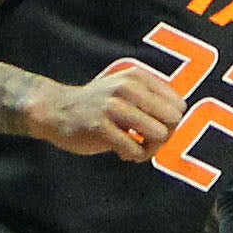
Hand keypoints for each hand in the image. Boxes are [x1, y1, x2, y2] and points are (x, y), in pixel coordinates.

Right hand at [26, 60, 184, 161]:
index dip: (171, 123)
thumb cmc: (97, 105)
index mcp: (138, 77)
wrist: (54, 110)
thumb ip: (150, 99)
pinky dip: (133, 155)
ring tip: (136, 150)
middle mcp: (128, 87)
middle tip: (146, 143)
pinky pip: (135, 148)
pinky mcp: (100, 126)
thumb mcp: (125, 90)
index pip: (178, 104)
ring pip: (158, 133)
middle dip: (164, 137)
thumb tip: (178, 120)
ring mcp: (113, 106)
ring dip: (150, 149)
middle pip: (173, 119)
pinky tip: (121, 153)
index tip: (154, 130)